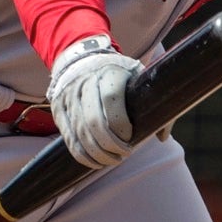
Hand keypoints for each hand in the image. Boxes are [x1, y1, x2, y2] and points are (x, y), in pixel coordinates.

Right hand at [46, 36, 142, 170]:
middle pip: (94, 121)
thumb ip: (155, 104)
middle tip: (124, 154)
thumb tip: (162, 137)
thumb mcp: (138, 78)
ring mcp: (68, 96)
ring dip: (98, 153)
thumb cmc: (118, 75)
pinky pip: (69, 138)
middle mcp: (84, 82)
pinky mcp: (59, 110)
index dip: (121, 123)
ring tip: (113, 160)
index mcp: (109, 72)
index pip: (111, 100)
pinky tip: (96, 162)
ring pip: (80, 133)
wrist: (81, 59)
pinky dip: (82, 155)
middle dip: (110, 144)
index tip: (131, 137)